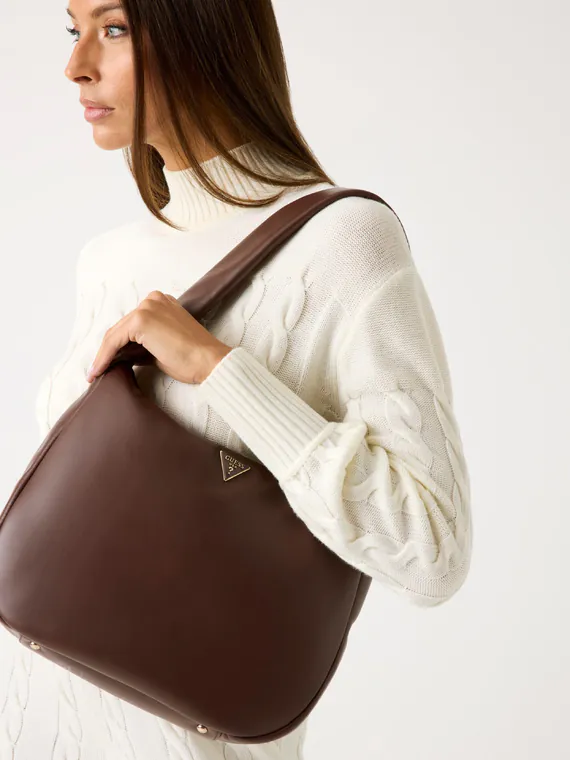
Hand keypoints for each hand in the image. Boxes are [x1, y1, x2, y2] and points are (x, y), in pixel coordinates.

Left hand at [85, 290, 231, 384]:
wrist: (209, 361)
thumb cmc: (193, 358)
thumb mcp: (162, 348)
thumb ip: (142, 346)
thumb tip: (121, 356)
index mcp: (161, 302)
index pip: (131, 325)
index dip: (116, 345)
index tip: (107, 363)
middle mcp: (153, 300)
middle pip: (121, 328)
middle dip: (108, 351)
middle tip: (97, 370)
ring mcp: (146, 308)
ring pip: (115, 334)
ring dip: (103, 355)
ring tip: (95, 374)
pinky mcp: (141, 320)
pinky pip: (114, 341)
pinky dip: (104, 356)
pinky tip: (99, 370)